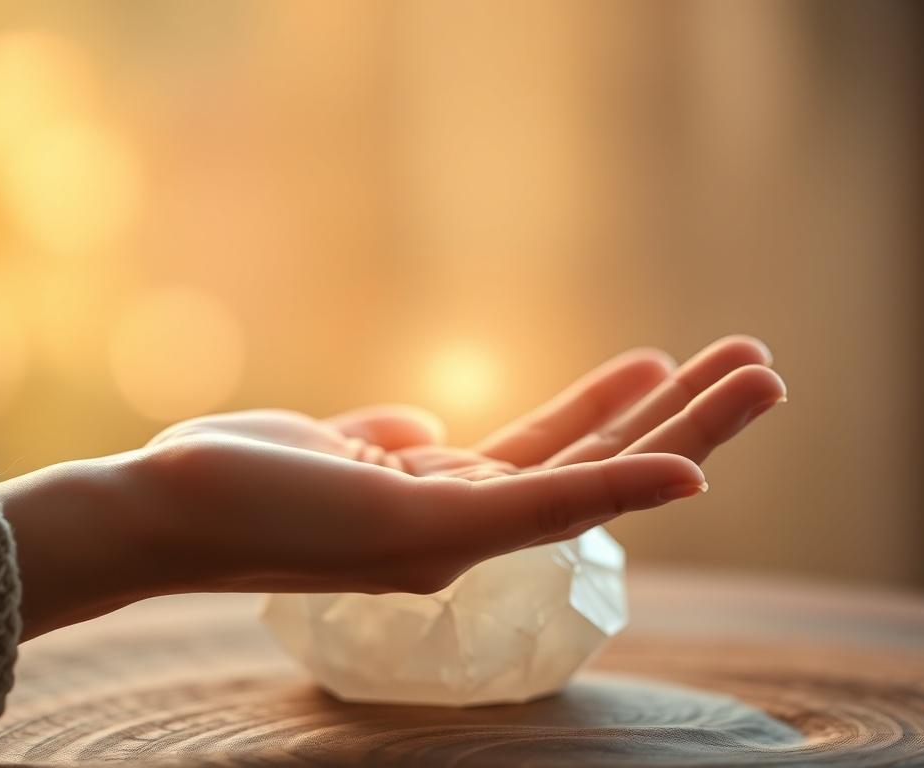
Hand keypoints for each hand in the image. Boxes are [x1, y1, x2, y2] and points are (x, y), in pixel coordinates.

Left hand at [0, 335, 782, 639]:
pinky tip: (690, 469)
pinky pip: (546, 505)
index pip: (550, 452)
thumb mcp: (329, 444)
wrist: (162, 511)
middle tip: (756, 366)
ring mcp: (457, 536)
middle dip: (680, 416)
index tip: (654, 364)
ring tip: (761, 377)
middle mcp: (464, 525)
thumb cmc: (236, 478)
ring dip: (685, 432)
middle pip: (593, 462)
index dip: (609, 411)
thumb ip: (388, 440)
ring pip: (595, 478)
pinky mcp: (435, 535)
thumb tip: (431, 428)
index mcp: (440, 498)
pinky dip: (620, 488)